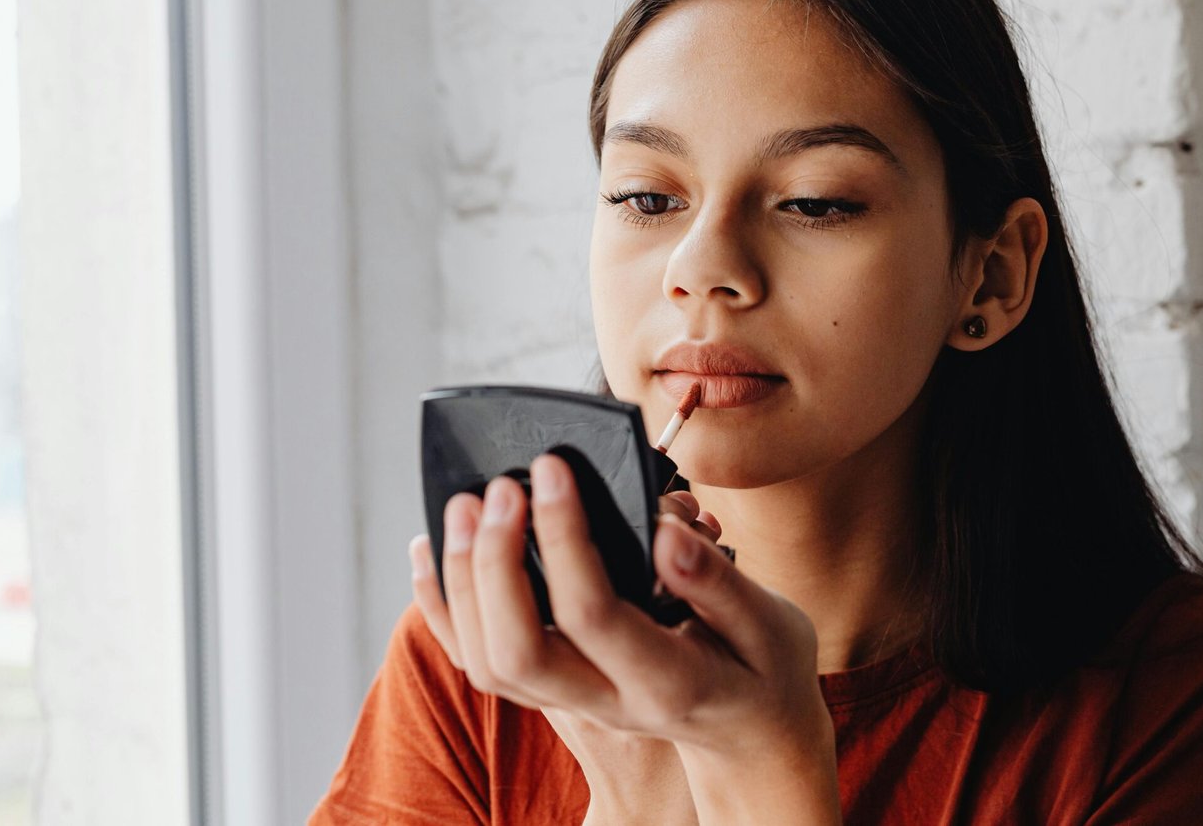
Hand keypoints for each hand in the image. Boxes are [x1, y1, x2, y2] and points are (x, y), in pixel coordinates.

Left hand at [409, 453, 840, 824]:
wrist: (749, 732)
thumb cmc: (763, 669)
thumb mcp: (771, 625)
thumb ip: (717, 582)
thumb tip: (664, 531)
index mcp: (665, 681)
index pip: (593, 615)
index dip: (564, 537)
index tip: (555, 469)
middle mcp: (606, 700)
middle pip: (518, 651)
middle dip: (494, 563)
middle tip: (499, 487)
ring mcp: (572, 702)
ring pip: (488, 663)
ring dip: (462, 581)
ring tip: (464, 504)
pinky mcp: (553, 688)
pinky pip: (478, 660)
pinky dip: (442, 605)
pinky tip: (431, 550)